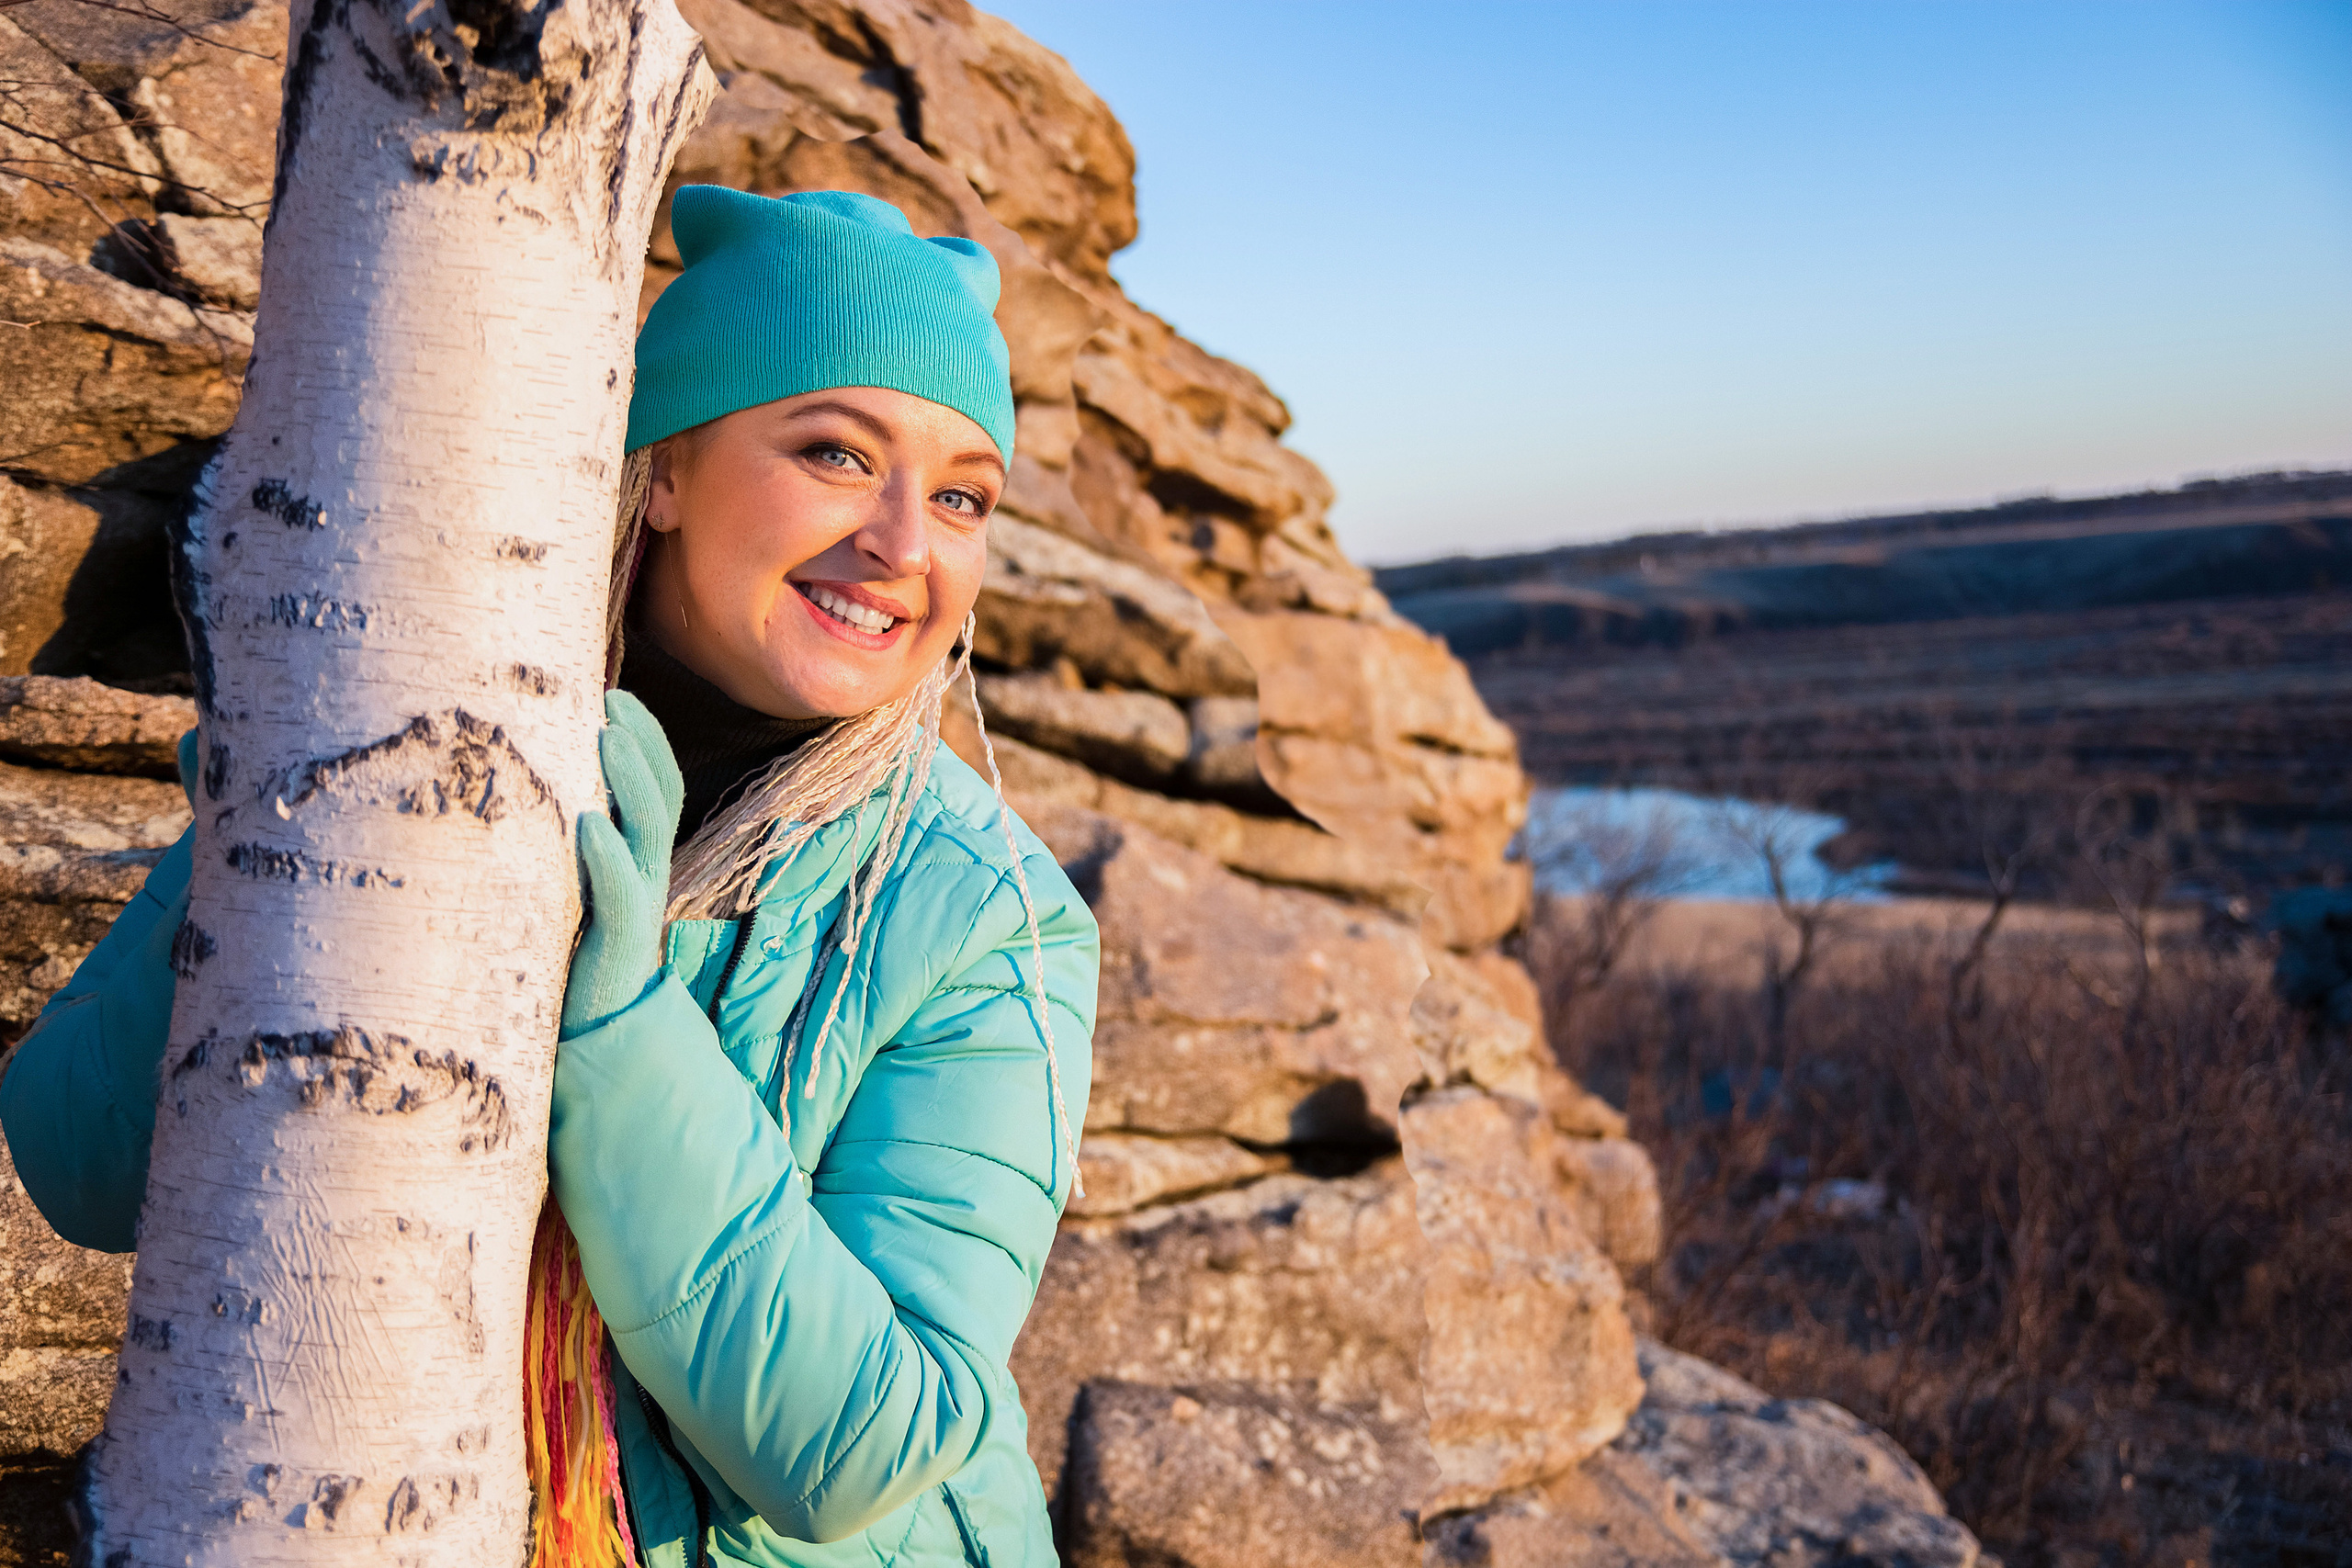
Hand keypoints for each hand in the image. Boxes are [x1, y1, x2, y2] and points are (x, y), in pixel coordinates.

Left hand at [561, 691, 683, 1039]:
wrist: (588, 1043)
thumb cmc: (559, 961)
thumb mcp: (556, 891)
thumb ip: (550, 847)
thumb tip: (506, 787)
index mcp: (634, 859)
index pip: (657, 787)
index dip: (645, 738)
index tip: (613, 692)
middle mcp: (643, 876)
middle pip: (662, 796)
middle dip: (644, 743)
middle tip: (612, 698)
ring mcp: (635, 910)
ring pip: (649, 833)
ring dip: (630, 779)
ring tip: (605, 735)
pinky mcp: (617, 948)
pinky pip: (622, 895)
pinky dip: (607, 856)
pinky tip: (586, 823)